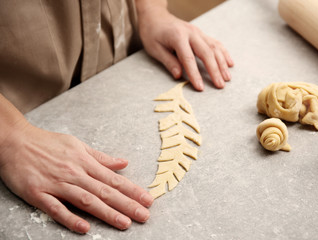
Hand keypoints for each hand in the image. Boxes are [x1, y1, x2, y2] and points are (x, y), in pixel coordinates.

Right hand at [0, 122, 152, 232]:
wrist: (15, 140)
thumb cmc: (48, 143)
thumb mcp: (77, 145)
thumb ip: (101, 157)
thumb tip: (123, 163)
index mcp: (85, 162)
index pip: (113, 179)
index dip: (132, 190)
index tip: (148, 200)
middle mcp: (74, 173)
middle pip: (104, 191)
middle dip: (127, 204)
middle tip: (144, 215)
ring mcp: (57, 184)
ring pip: (86, 200)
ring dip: (106, 212)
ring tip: (124, 223)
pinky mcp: (38, 193)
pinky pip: (56, 208)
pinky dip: (70, 218)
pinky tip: (85, 228)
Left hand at [138, 6, 233, 90]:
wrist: (155, 16)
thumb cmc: (152, 33)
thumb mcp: (155, 49)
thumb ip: (168, 62)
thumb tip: (179, 76)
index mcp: (178, 37)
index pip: (188, 59)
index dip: (195, 74)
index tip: (200, 87)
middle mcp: (191, 33)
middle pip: (206, 53)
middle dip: (215, 70)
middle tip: (220, 85)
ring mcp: (198, 32)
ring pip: (214, 48)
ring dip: (222, 64)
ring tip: (227, 78)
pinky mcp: (201, 34)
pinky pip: (215, 43)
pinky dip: (223, 54)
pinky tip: (229, 64)